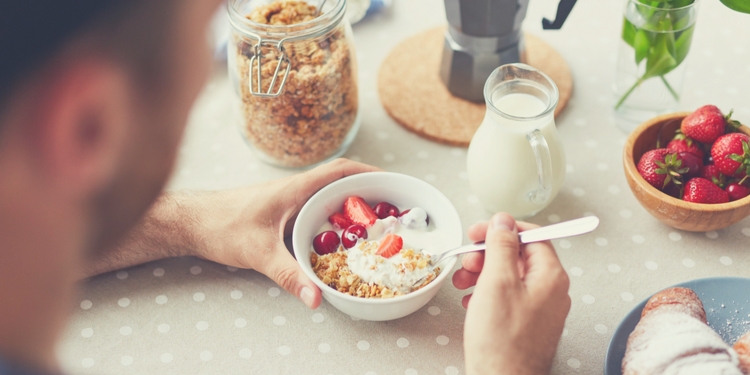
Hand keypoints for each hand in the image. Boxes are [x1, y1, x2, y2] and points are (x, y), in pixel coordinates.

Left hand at [191, 158, 379, 308]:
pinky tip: (339, 240)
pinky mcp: (281, 213)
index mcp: (295, 188)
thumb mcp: (258, 253)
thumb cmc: (220, 226)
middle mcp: (295, 190)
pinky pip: (315, 212)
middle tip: (393, 208)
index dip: (368, 172)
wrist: (190, 222)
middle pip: (339, 183)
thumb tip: (317, 298)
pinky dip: (333, 220)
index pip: (339, 170)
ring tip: (375, 224)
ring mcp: (288, 201)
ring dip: (351, 206)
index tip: (392, 180)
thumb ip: (289, 275)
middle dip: (367, 192)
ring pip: (327, 198)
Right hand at [453, 213, 570, 374]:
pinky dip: (488, 293)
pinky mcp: (528, 324)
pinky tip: (472, 301)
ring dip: (484, 273)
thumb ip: (501, 246)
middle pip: (519, 255)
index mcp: (550, 276)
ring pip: (511, 277)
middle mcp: (551, 291)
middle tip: (467, 260)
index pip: (531, 235)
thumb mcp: (496, 282)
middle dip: (488, 254)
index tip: (479, 232)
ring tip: (463, 282)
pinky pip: (509, 297)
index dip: (501, 230)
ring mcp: (541, 309)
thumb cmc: (502, 341)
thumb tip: (504, 221)